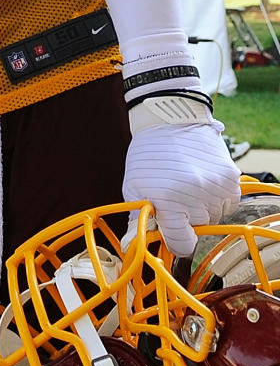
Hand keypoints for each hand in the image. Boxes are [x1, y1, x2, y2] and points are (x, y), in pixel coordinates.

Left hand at [123, 115, 240, 255]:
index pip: (182, 245)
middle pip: (199, 229)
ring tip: (188, 184)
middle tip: (176, 195)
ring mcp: (216, 187)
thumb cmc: (148, 154)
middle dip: (187, 219)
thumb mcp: (134, 186)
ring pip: (215, 217)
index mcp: (169, 201)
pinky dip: (218, 198)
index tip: (171, 232)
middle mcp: (196, 197)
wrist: (171, 119)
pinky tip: (203, 182)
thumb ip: (138, 219)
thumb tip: (134, 246)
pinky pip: (229, 203)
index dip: (175, 242)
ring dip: (203, 207)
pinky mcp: (231, 177)